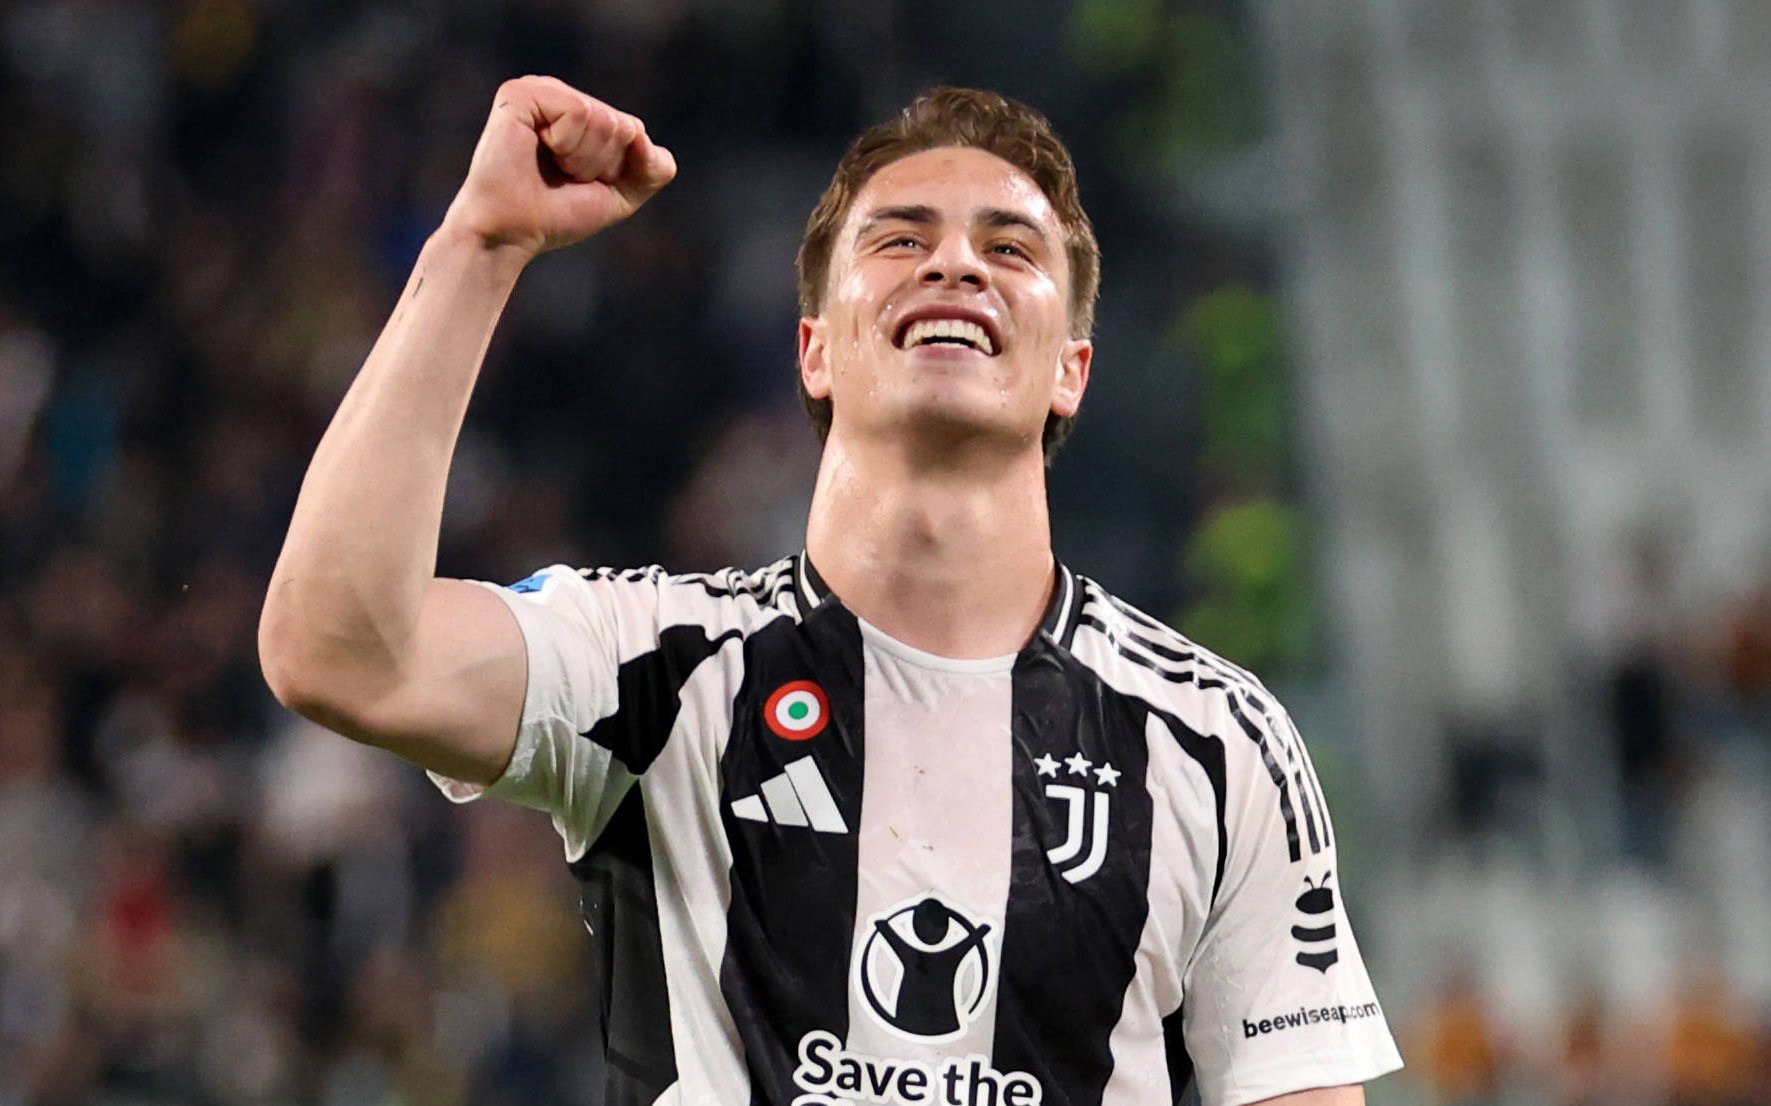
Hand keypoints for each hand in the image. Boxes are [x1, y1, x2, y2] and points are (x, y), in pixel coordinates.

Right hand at [441, 76, 676, 258]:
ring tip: (550, 166)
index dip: (615, 170)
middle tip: (561, 176)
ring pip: (603, 118)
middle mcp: (559, 94)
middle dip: (601, 164)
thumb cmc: (558, 215)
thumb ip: (653, 168)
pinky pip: (577, 112)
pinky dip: (566, 145)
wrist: (512, 234)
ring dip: (582, 159)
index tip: (579, 183)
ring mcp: (538, 90)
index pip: (633, 131)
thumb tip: (641, 134)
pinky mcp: (519, 94)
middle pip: (622, 125)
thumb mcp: (621, 195)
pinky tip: (537, 150)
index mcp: (579, 111)